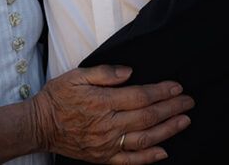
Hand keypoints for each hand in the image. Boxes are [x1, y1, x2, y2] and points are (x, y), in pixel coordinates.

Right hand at [30, 65, 193, 163]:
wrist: (38, 125)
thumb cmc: (57, 97)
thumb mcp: (76, 75)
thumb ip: (104, 73)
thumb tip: (129, 72)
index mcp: (102, 102)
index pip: (140, 97)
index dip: (161, 92)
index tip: (177, 87)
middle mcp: (108, 125)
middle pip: (147, 117)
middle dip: (171, 108)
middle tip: (189, 102)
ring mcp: (107, 144)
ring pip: (144, 139)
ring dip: (168, 130)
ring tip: (184, 121)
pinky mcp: (103, 157)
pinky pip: (130, 160)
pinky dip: (149, 157)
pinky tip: (164, 151)